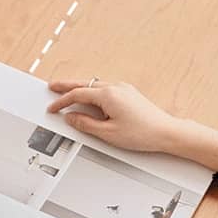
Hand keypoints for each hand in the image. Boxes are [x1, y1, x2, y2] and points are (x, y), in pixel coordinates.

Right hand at [47, 79, 181, 152]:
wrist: (165, 132)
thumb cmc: (141, 133)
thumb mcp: (107, 133)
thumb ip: (86, 124)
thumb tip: (72, 118)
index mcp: (108, 95)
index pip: (77, 95)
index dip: (61, 102)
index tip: (52, 108)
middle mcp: (115, 87)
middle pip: (84, 84)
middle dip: (67, 86)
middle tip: (53, 87)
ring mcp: (123, 89)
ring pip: (95, 85)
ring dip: (80, 88)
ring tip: (68, 93)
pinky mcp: (128, 94)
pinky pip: (105, 89)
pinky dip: (93, 92)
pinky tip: (89, 99)